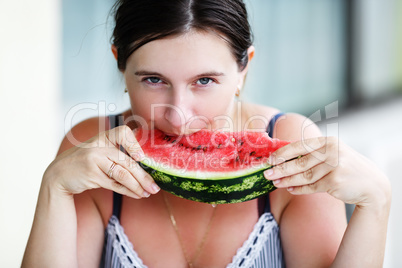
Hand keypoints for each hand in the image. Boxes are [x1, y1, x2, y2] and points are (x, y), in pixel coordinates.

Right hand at [44, 125, 159, 197]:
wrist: (58, 174)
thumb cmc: (86, 162)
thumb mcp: (99, 150)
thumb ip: (118, 152)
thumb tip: (146, 163)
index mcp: (104, 137)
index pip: (122, 132)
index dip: (134, 144)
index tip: (142, 157)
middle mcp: (99, 146)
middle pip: (127, 161)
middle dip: (144, 176)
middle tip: (156, 187)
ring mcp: (94, 160)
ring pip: (123, 174)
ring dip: (138, 186)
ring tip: (148, 193)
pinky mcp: (91, 175)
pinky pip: (115, 184)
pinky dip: (128, 191)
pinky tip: (137, 194)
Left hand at [264, 137, 390, 206]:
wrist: (372, 185)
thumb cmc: (346, 167)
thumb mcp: (333, 153)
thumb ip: (313, 153)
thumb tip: (283, 157)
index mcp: (328, 142)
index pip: (300, 145)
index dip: (283, 153)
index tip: (270, 159)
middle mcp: (331, 152)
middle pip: (299, 162)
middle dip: (281, 168)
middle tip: (267, 174)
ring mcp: (334, 167)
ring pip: (304, 176)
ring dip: (287, 180)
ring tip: (276, 183)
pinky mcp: (335, 182)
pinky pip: (311, 186)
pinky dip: (299, 189)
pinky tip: (290, 189)